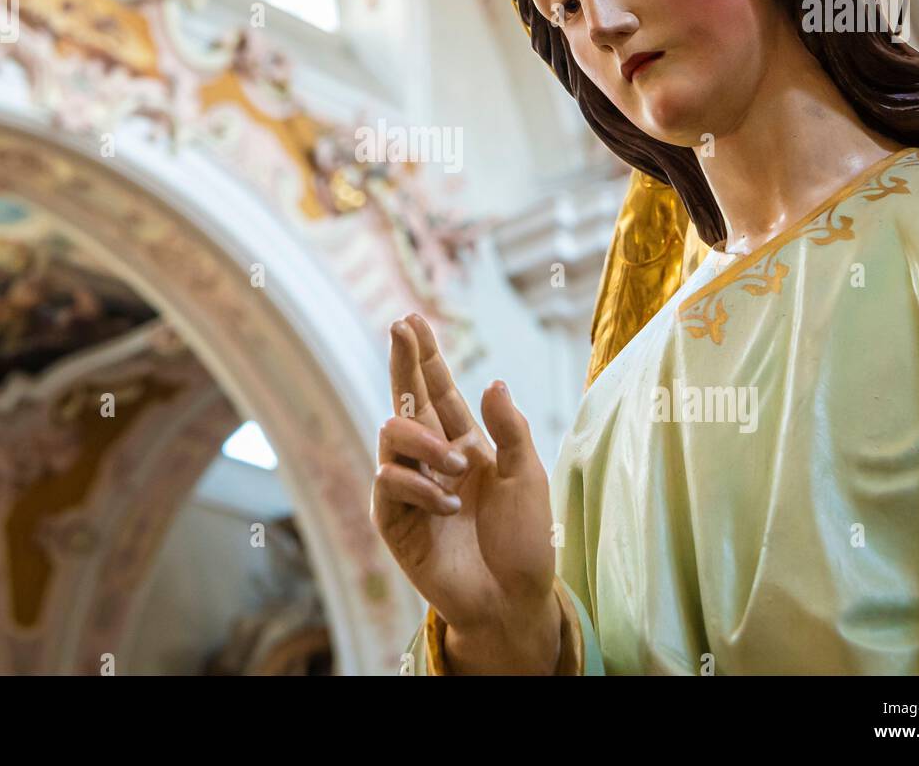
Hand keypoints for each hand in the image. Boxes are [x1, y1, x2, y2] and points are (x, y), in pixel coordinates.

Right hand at [369, 313, 558, 673]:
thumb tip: (492, 380)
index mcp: (465, 442)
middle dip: (403, 361)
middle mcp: (432, 458)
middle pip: (407, 398)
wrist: (512, 598)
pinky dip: (421, 486)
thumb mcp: (529, 476)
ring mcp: (409, 486)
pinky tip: (447, 505)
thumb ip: (510, 428)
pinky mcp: (393, 517)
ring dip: (427, 444)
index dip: (425, 354)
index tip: (411, 319)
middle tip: (400, 328)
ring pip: (392, 433)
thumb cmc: (524, 540)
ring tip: (458, 470)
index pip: (437, 389)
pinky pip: (389, 480)